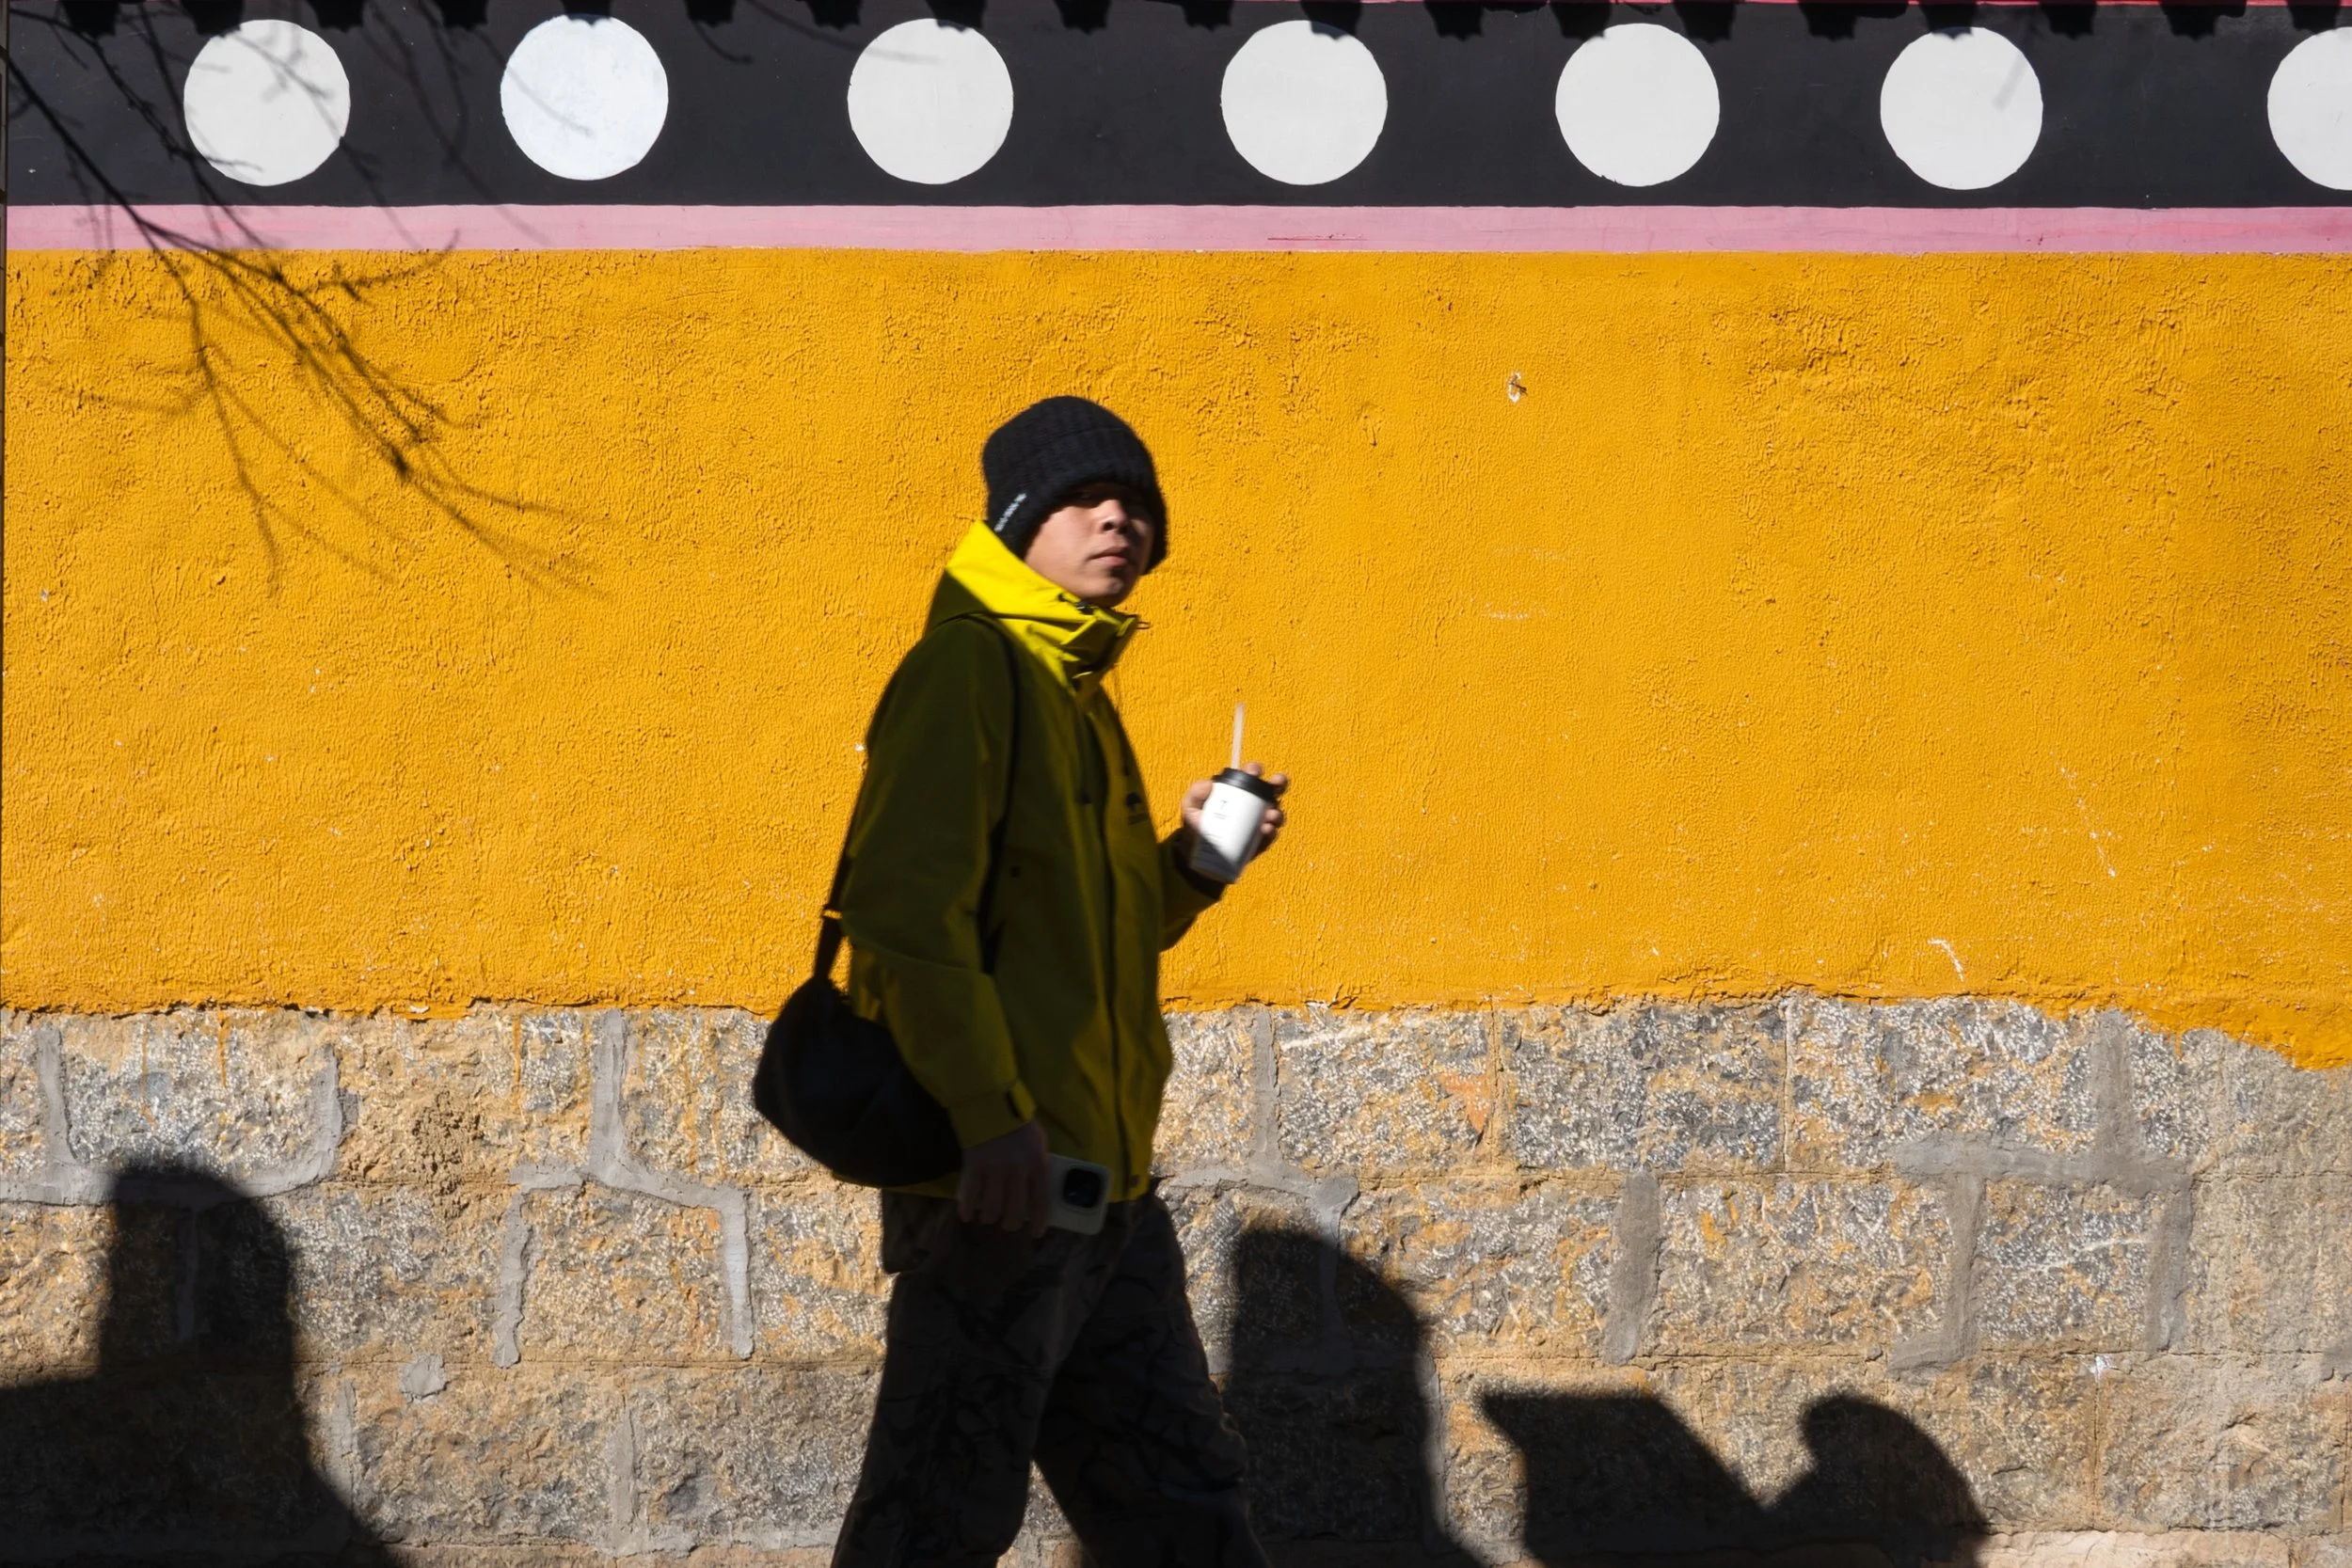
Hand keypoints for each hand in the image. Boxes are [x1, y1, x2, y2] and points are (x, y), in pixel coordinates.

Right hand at [957, 1119, 1050, 1235]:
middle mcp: (1016, 1170)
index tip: (1035, 1233)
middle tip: (1007, 1223)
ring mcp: (993, 1169)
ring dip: (990, 1217)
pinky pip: (969, 1196)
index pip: (1041, 1201)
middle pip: (1014, 1211)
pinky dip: (967, 1209)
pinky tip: (967, 1214)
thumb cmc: (1019, 1126)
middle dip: (1010, 1223)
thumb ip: (1039, 1166)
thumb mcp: (1039, 1143)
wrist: (991, 1104)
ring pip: (991, 1208)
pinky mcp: (973, 1166)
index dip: (1038, 1222)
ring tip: (989, 1215)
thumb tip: (1039, 1193)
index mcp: (1037, 1164)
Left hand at [1180, 762, 1289, 859]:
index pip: (1250, 775)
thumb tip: (1209, 784)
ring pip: (1275, 813)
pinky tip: (1266, 830)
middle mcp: (1252, 803)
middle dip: (1279, 783)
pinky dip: (1271, 832)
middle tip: (1276, 784)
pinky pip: (1270, 834)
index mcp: (1237, 790)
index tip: (1253, 772)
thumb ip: (1195, 794)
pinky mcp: (1259, 840)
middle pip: (1271, 790)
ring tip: (1269, 817)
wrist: (1197, 852)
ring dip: (1277, 812)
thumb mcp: (1190, 807)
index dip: (1255, 770)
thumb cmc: (1196, 823)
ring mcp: (1258, 822)